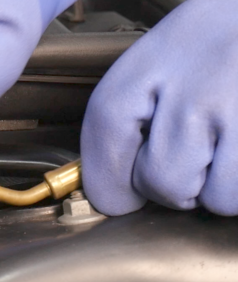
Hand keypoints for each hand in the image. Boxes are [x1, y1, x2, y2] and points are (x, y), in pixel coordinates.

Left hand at [81, 0, 237, 215]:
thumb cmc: (224, 35)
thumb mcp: (167, 51)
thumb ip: (135, 107)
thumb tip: (117, 182)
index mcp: (154, 60)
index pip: (104, 131)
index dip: (106, 179)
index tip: (118, 197)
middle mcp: (194, 84)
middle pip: (159, 179)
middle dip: (170, 189)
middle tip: (187, 163)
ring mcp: (237, 106)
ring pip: (212, 198)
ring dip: (215, 190)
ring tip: (224, 151)